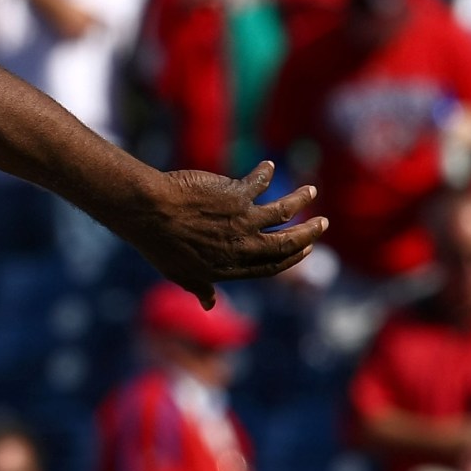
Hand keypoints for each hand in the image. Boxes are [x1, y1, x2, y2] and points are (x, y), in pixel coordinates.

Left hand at [115, 161, 325, 306]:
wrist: (148, 214)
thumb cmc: (159, 244)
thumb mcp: (180, 273)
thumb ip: (200, 287)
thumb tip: (209, 304)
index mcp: (232, 266)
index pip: (270, 265)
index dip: (291, 258)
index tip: (305, 250)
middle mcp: (243, 245)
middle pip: (286, 241)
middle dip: (308, 233)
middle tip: (321, 223)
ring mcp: (242, 219)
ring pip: (283, 210)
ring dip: (300, 200)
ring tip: (311, 191)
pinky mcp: (236, 194)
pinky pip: (259, 182)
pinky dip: (265, 173)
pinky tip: (268, 166)